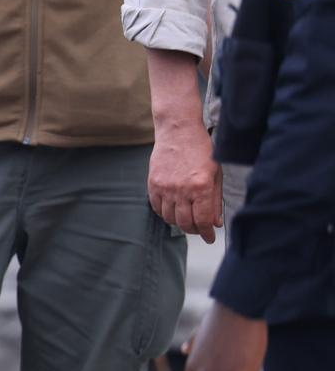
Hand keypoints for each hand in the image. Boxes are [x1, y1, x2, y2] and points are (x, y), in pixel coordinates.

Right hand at [147, 120, 223, 243]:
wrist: (178, 132)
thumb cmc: (201, 150)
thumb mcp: (216, 175)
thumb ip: (215, 200)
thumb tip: (215, 222)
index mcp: (201, 187)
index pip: (202, 220)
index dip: (207, 233)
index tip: (209, 238)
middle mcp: (182, 190)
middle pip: (185, 223)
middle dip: (194, 230)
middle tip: (198, 228)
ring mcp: (165, 187)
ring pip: (169, 218)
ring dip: (178, 222)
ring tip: (185, 218)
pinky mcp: (153, 184)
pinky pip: (157, 207)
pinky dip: (164, 213)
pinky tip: (172, 210)